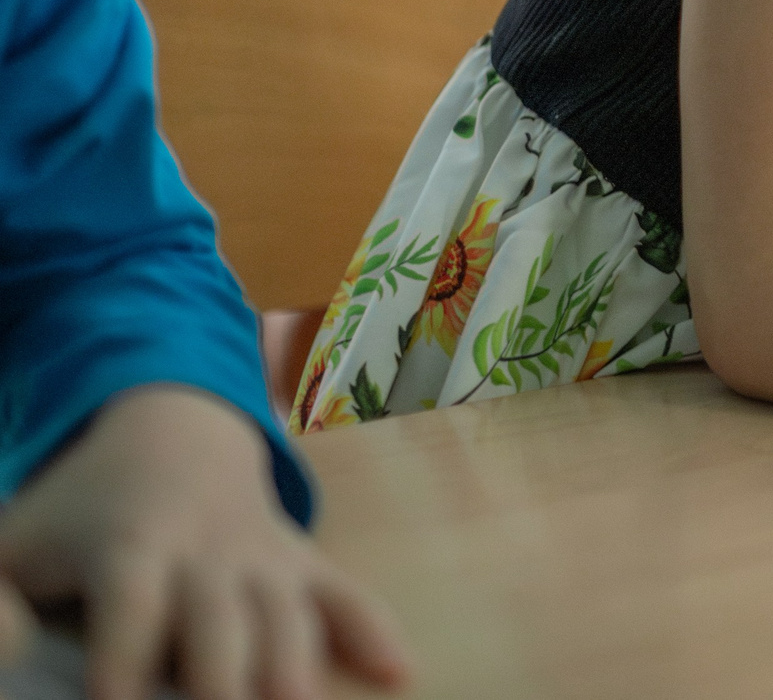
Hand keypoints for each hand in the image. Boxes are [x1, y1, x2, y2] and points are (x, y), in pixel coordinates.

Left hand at [0, 385, 407, 699]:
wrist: (171, 430)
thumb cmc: (77, 509)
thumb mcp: (13, 542)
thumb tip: (2, 657)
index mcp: (132, 547)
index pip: (131, 609)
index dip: (125, 660)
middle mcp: (207, 552)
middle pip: (221, 621)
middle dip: (224, 682)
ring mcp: (264, 558)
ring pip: (286, 615)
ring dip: (296, 666)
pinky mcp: (303, 564)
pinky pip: (346, 593)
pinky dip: (374, 628)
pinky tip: (399, 671)